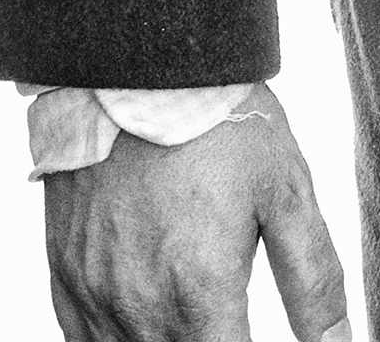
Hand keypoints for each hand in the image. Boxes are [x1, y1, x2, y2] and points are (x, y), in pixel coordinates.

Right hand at [42, 92, 351, 341]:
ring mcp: (95, 300)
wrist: (134, 66)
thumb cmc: (219, 124)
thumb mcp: (285, 191)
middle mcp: (140, 313)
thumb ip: (314, 280)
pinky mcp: (65, 279)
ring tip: (197, 310)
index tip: (253, 333)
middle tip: (229, 316)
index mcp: (200, 299)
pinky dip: (120, 339)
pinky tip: (149, 315)